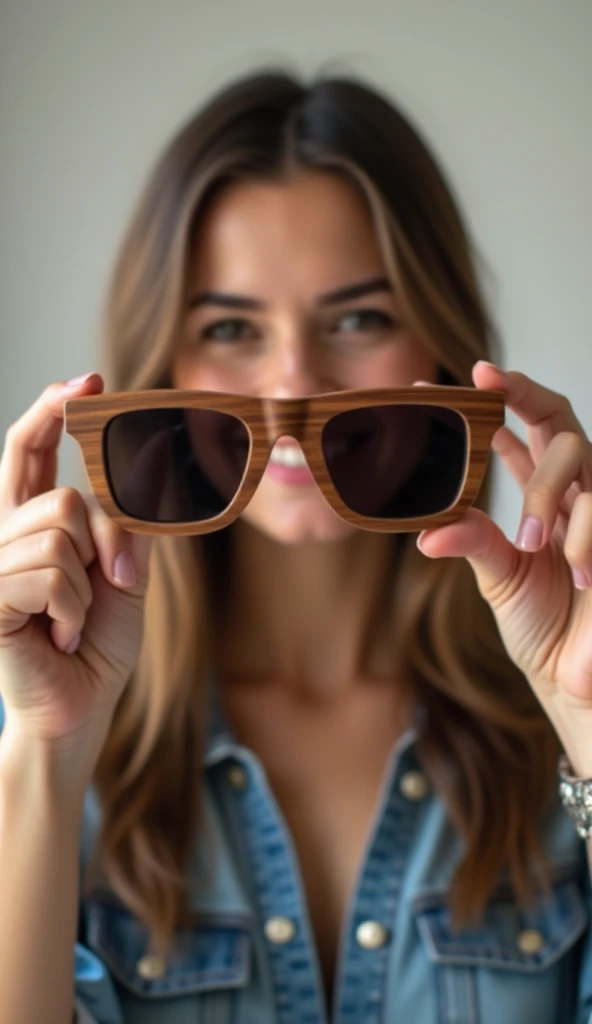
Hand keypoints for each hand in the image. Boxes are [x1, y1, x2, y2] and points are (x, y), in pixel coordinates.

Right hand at [0, 375, 152, 756]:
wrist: (82, 705)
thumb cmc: (99, 640)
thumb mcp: (125, 571)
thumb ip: (126, 521)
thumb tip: (147, 464)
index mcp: (29, 521)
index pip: (29, 450)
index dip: (51, 410)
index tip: (87, 381)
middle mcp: (1, 534)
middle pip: (61, 496)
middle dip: (98, 542)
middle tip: (104, 583)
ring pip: (58, 531)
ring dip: (85, 586)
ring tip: (70, 620)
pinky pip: (49, 572)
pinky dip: (71, 608)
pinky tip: (56, 634)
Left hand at [416, 361, 591, 774]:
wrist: (574, 675)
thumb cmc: (540, 622)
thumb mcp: (498, 576)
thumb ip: (471, 542)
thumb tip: (427, 531)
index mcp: (542, 498)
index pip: (522, 434)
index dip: (499, 400)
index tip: (463, 377)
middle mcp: (572, 495)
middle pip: (558, 422)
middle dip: (524, 394)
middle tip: (486, 383)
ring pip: (580, 456)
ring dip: (544, 493)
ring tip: (528, 542)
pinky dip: (584, 536)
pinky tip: (578, 569)